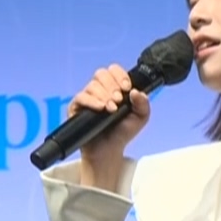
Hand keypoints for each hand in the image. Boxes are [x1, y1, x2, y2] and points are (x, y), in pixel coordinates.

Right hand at [68, 64, 149, 182]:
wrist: (109, 149)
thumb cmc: (123, 132)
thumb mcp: (140, 118)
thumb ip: (143, 104)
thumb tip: (137, 92)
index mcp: (115, 88)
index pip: (114, 71)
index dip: (120, 75)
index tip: (127, 88)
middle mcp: (100, 90)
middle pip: (101, 74)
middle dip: (112, 85)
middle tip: (118, 99)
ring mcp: (88, 98)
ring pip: (92, 85)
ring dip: (104, 95)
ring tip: (112, 109)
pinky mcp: (76, 107)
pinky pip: (81, 97)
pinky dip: (92, 101)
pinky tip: (101, 108)